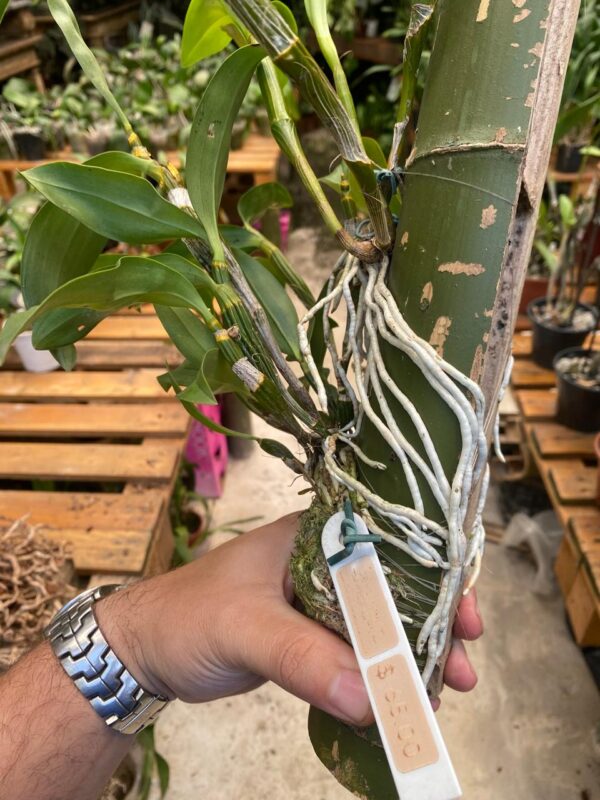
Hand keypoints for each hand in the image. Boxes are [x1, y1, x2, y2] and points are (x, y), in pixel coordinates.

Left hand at [97, 513, 482, 726]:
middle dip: (437, 622)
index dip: (437, 574)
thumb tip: (371, 698)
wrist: (148, 649)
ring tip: (446, 690)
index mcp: (313, 534)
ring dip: (415, 653)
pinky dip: (384, 673)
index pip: (390, 543)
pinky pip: (360, 651)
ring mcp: (320, 600)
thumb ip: (303, 658)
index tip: (466, 615)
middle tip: (466, 663)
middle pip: (398, 585)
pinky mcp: (312, 635)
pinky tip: (405, 699)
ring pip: (384, 622)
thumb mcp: (245, 628)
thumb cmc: (188, 616)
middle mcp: (324, 561)